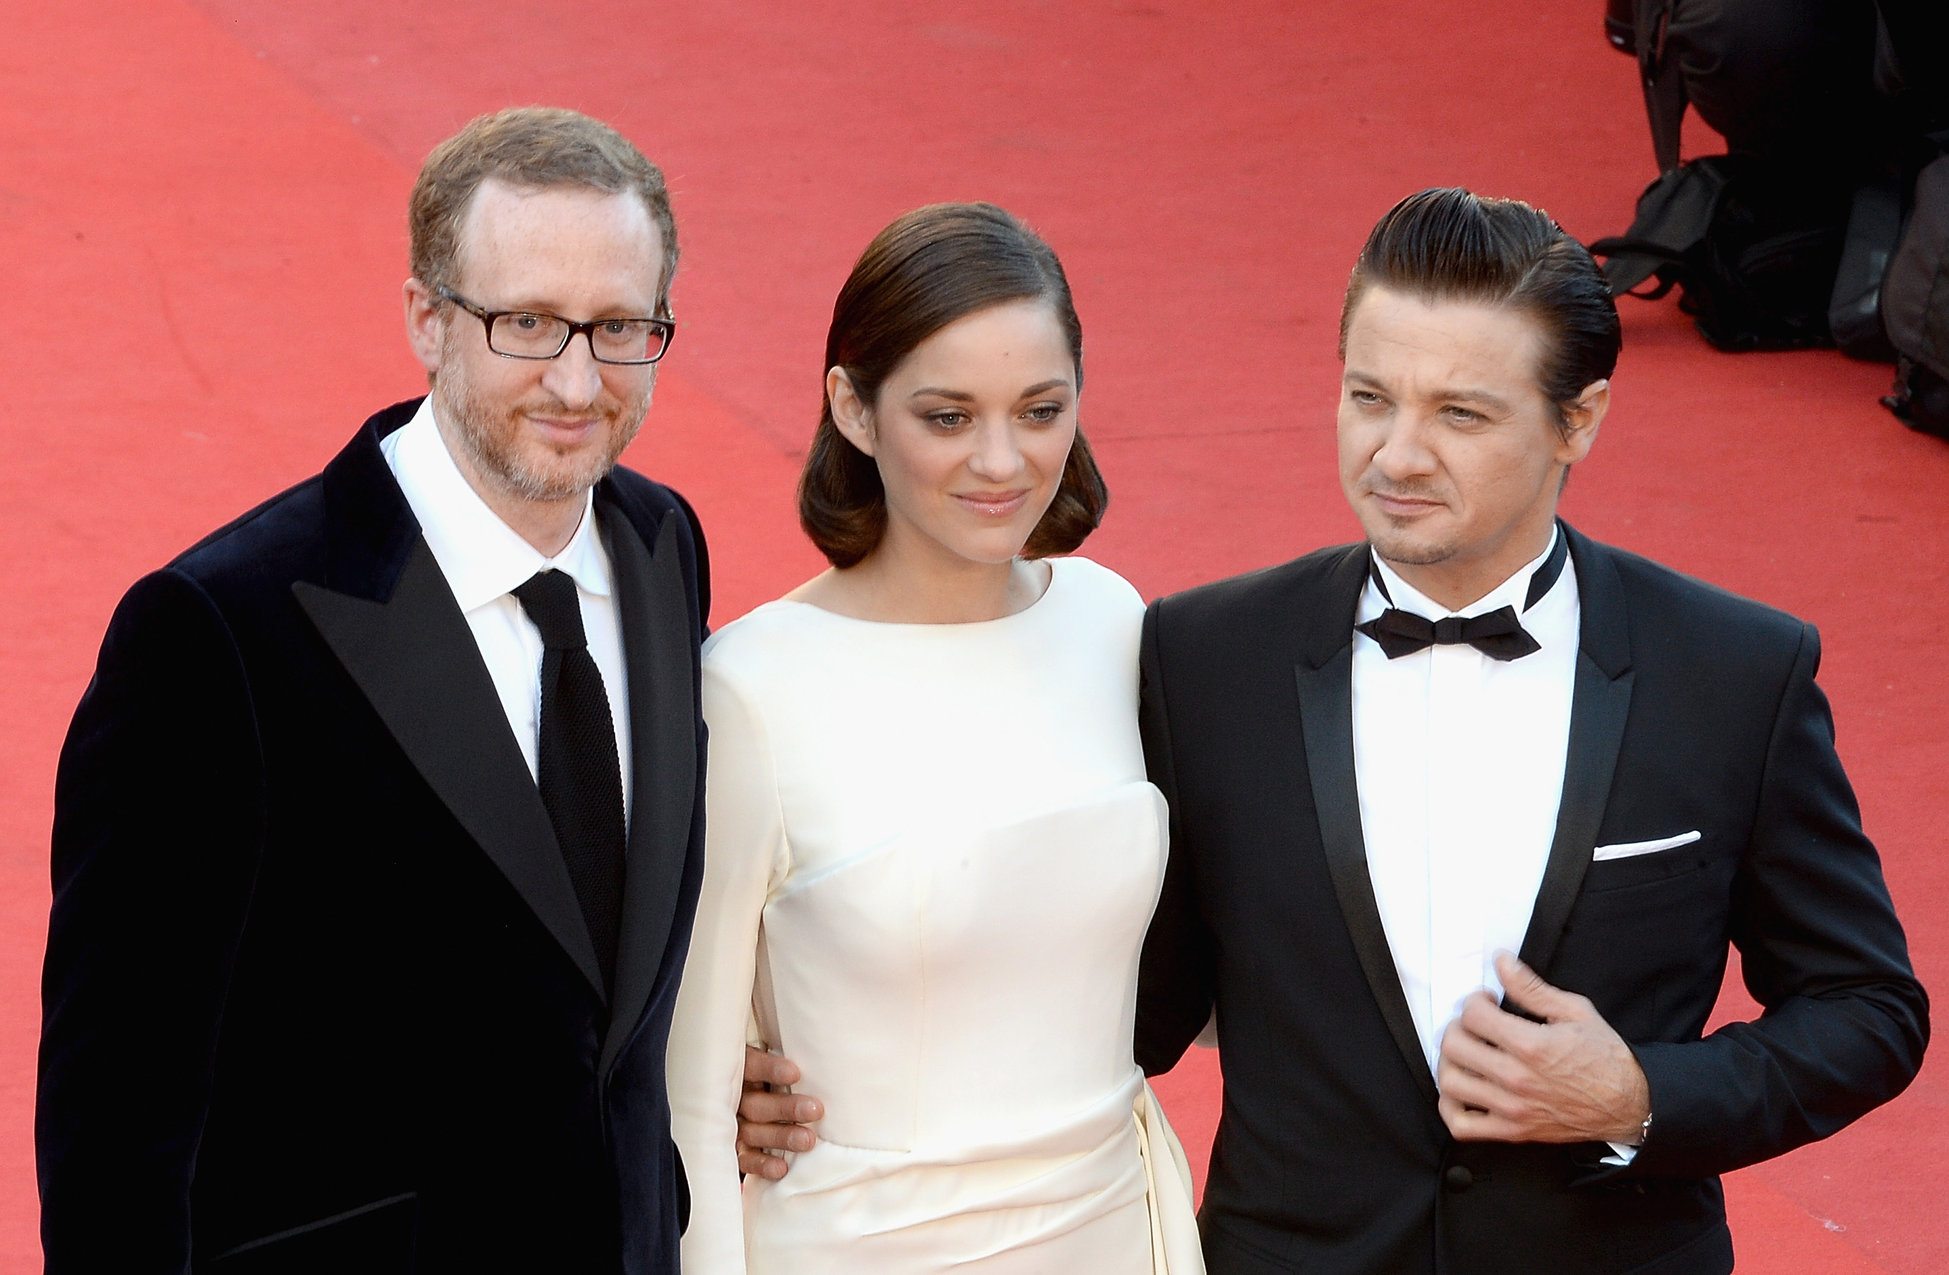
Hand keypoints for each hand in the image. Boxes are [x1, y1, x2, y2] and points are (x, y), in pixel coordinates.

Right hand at [736, 1046, 822, 1179]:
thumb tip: (829, 1047)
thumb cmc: (778, 1074)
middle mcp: (734, 1098)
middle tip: (816, 1110)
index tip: (795, 1073)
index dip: (769, 1070)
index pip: (750, 1066)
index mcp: (741, 1069)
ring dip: (780, 1137)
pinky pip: (745, 1159)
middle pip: (755, 1104)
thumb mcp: (776, 1057)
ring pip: (752, 1132)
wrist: (756, 1104)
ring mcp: (732, 1125)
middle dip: (785, 1108)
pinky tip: (781, 1168)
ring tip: (808, 1140)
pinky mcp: (736, 1150)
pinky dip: (761, 1165)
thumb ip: (787, 1052)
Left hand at [1436, 953, 1649, 1144]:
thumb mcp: (1574, 1011)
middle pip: (1454, 1046)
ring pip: (1451, 1083)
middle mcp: (1518, 1078)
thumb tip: (1501, 962)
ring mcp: (1513, 1108)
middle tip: (1473, 1025)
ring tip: (1466, 1053)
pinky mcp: (1513, 1131)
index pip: (1473, 1015)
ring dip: (1449, 1062)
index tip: (1485, 1002)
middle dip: (1458, 1026)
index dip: (1474, 1001)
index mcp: (1532, 1045)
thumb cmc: (1605, 1057)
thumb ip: (1531, 987)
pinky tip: (1462, 1089)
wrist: (1630, 1103)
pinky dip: (1450, 1107)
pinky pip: (1462, 1125)